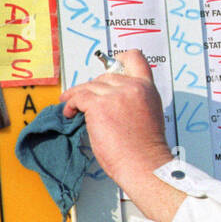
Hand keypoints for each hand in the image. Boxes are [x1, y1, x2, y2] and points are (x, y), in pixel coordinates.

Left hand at [59, 50, 172, 183]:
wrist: (144, 164)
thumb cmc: (145, 149)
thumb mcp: (150, 116)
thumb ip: (136, 101)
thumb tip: (115, 101)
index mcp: (147, 89)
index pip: (136, 59)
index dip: (122, 57)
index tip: (112, 62)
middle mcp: (133, 87)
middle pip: (106, 75)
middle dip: (94, 87)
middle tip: (85, 98)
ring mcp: (116, 95)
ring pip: (90, 86)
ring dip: (78, 96)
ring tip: (71, 105)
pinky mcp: (100, 106)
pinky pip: (79, 97)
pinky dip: (71, 104)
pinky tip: (70, 112)